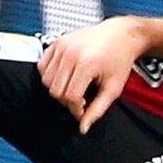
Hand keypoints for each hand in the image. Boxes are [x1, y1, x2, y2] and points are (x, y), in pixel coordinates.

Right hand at [37, 16, 145, 134]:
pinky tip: (65, 77)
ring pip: (46, 80)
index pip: (69, 97)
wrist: (120, 35)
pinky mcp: (56, 42)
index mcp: (86, 63)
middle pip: (55, 90)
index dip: (76, 109)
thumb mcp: (114, 88)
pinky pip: (42, 67)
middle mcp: (71, 53)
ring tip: (75, 88)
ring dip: (58, 90)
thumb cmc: (120, 59)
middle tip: (81, 100)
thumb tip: (83, 127)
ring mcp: (61, 46)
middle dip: (67, 101)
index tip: (83, 110)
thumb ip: (98, 109)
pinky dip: (50, 76)